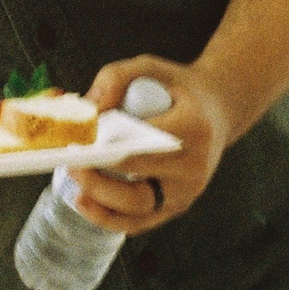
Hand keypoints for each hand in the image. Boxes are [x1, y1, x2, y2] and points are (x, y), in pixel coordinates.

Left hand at [66, 57, 234, 236]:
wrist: (218, 109)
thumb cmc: (179, 89)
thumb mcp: (151, 68)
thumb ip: (115, 79)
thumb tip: (88, 110)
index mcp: (193, 128)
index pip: (146, 146)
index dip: (109, 150)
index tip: (78, 148)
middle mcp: (194, 166)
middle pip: (140, 184)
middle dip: (99, 180)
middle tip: (71, 166)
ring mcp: (187, 191)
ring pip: (138, 210)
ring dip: (101, 203)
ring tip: (75, 187)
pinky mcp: (177, 205)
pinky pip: (141, 221)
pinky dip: (112, 218)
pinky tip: (89, 203)